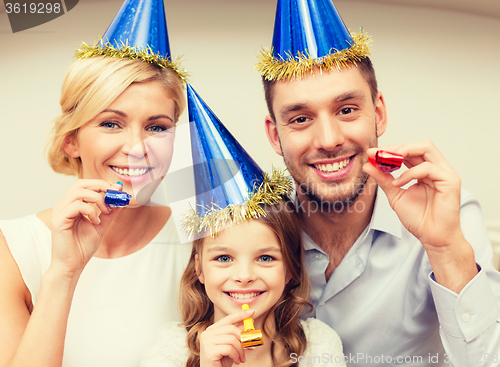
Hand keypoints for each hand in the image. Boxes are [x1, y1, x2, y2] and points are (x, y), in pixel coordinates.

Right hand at [50, 180, 123, 278]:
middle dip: (100, 185)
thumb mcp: (101, 226)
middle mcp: (64, 206)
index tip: (117, 189)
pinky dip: (91, 211)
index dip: (102, 184)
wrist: (72, 265)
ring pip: (79, 191)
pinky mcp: (59, 220)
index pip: (85, 185)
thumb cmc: (82, 247)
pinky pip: (76, 205)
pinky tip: (96, 221)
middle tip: (114, 193)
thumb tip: (121, 200)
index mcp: (72, 205)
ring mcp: (60, 212)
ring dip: (97, 198)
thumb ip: (110, 213)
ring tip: (105, 211)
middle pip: (80, 183)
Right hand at [200, 309, 254, 366]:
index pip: (228, 319)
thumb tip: (250, 322)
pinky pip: (229, 349)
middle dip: (244, 338)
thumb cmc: (222, 360)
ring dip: (241, 350)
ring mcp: (206, 341)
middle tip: (250, 346)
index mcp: (212, 330)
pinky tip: (236, 361)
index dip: (240, 315)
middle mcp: (207, 333)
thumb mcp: (232, 346)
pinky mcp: (209, 350)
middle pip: (231, 329)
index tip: (252, 312)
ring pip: (232, 339)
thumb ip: (238, 334)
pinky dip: (236, 356)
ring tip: (242, 358)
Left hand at [363, 141, 476, 291]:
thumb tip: (368, 165)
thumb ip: (383, 179)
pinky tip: (398, 183)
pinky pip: (428, 168)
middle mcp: (437, 169)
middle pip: (419, 145)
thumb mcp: (395, 194)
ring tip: (387, 162)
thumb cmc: (418, 218)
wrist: (431, 237)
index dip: (391, 150)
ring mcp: (445, 173)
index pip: (410, 152)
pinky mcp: (450, 180)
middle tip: (378, 154)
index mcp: (425, 171)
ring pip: (426, 149)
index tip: (372, 153)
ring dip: (404, 152)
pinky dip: (410, 173)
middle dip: (397, 148)